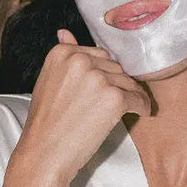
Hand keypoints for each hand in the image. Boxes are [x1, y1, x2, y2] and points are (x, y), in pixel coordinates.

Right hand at [16, 29, 150, 183]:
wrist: (44, 153)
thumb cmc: (46, 123)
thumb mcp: (48, 81)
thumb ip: (64, 56)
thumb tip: (65, 32)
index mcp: (62, 52)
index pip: (98, 55)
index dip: (104, 74)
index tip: (101, 90)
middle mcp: (80, 60)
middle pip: (115, 67)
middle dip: (117, 84)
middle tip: (111, 105)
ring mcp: (98, 78)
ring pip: (128, 82)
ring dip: (131, 96)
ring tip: (125, 110)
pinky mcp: (114, 98)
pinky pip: (138, 99)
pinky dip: (142, 107)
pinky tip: (139, 113)